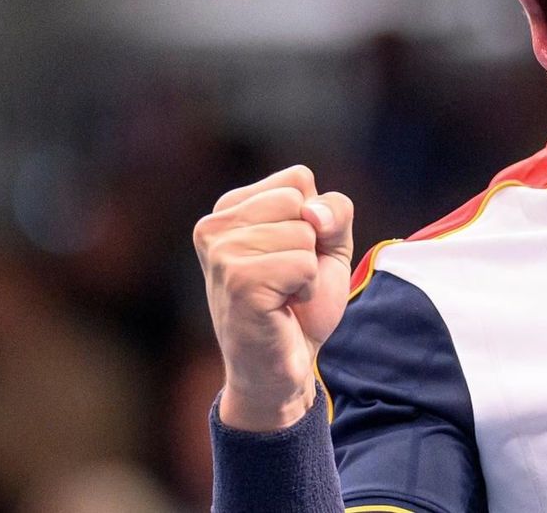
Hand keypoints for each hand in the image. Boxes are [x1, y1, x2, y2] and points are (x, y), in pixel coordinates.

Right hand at [193, 165, 354, 431]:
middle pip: (300, 202)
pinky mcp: (237, 281)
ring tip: (282, 295)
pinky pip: (303, 264)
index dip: (315, 219)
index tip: (292, 254)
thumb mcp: (328, 244)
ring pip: (303, 233)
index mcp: (229, 208)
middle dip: (311, 244)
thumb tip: (311, 215)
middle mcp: (213, 225)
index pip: (298, 178)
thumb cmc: (301, 304)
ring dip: (307, 271)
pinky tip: (281, 308)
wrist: (282, 368)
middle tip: (287, 279)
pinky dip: (306, 289)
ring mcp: (221, 253)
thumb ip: (332, 210)